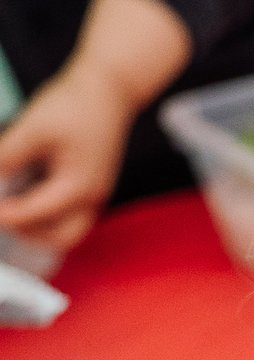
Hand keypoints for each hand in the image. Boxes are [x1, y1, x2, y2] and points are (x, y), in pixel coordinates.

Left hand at [0, 66, 135, 254]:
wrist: (108, 91)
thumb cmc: (75, 105)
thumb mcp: (32, 127)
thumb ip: (6, 157)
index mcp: (78, 187)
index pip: (33, 214)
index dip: (2, 214)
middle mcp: (91, 198)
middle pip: (58, 238)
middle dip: (24, 232)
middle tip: (0, 213)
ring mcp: (95, 196)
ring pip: (66, 231)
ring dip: (37, 227)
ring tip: (10, 207)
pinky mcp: (92, 188)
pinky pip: (70, 216)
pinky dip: (46, 215)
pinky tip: (26, 195)